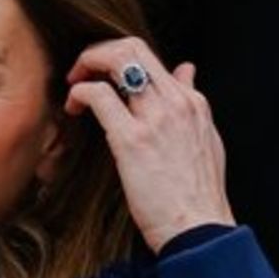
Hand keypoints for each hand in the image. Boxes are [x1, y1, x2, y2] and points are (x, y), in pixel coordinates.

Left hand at [63, 37, 235, 252]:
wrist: (199, 229)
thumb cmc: (197, 197)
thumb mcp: (206, 140)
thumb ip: (192, 102)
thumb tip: (186, 70)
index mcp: (192, 103)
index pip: (152, 59)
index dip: (121, 60)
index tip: (104, 77)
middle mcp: (175, 102)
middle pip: (133, 48)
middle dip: (99, 51)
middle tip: (83, 71)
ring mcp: (155, 119)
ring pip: (117, 61)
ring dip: (87, 65)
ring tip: (74, 86)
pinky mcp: (132, 140)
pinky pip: (99, 96)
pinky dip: (79, 93)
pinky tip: (73, 107)